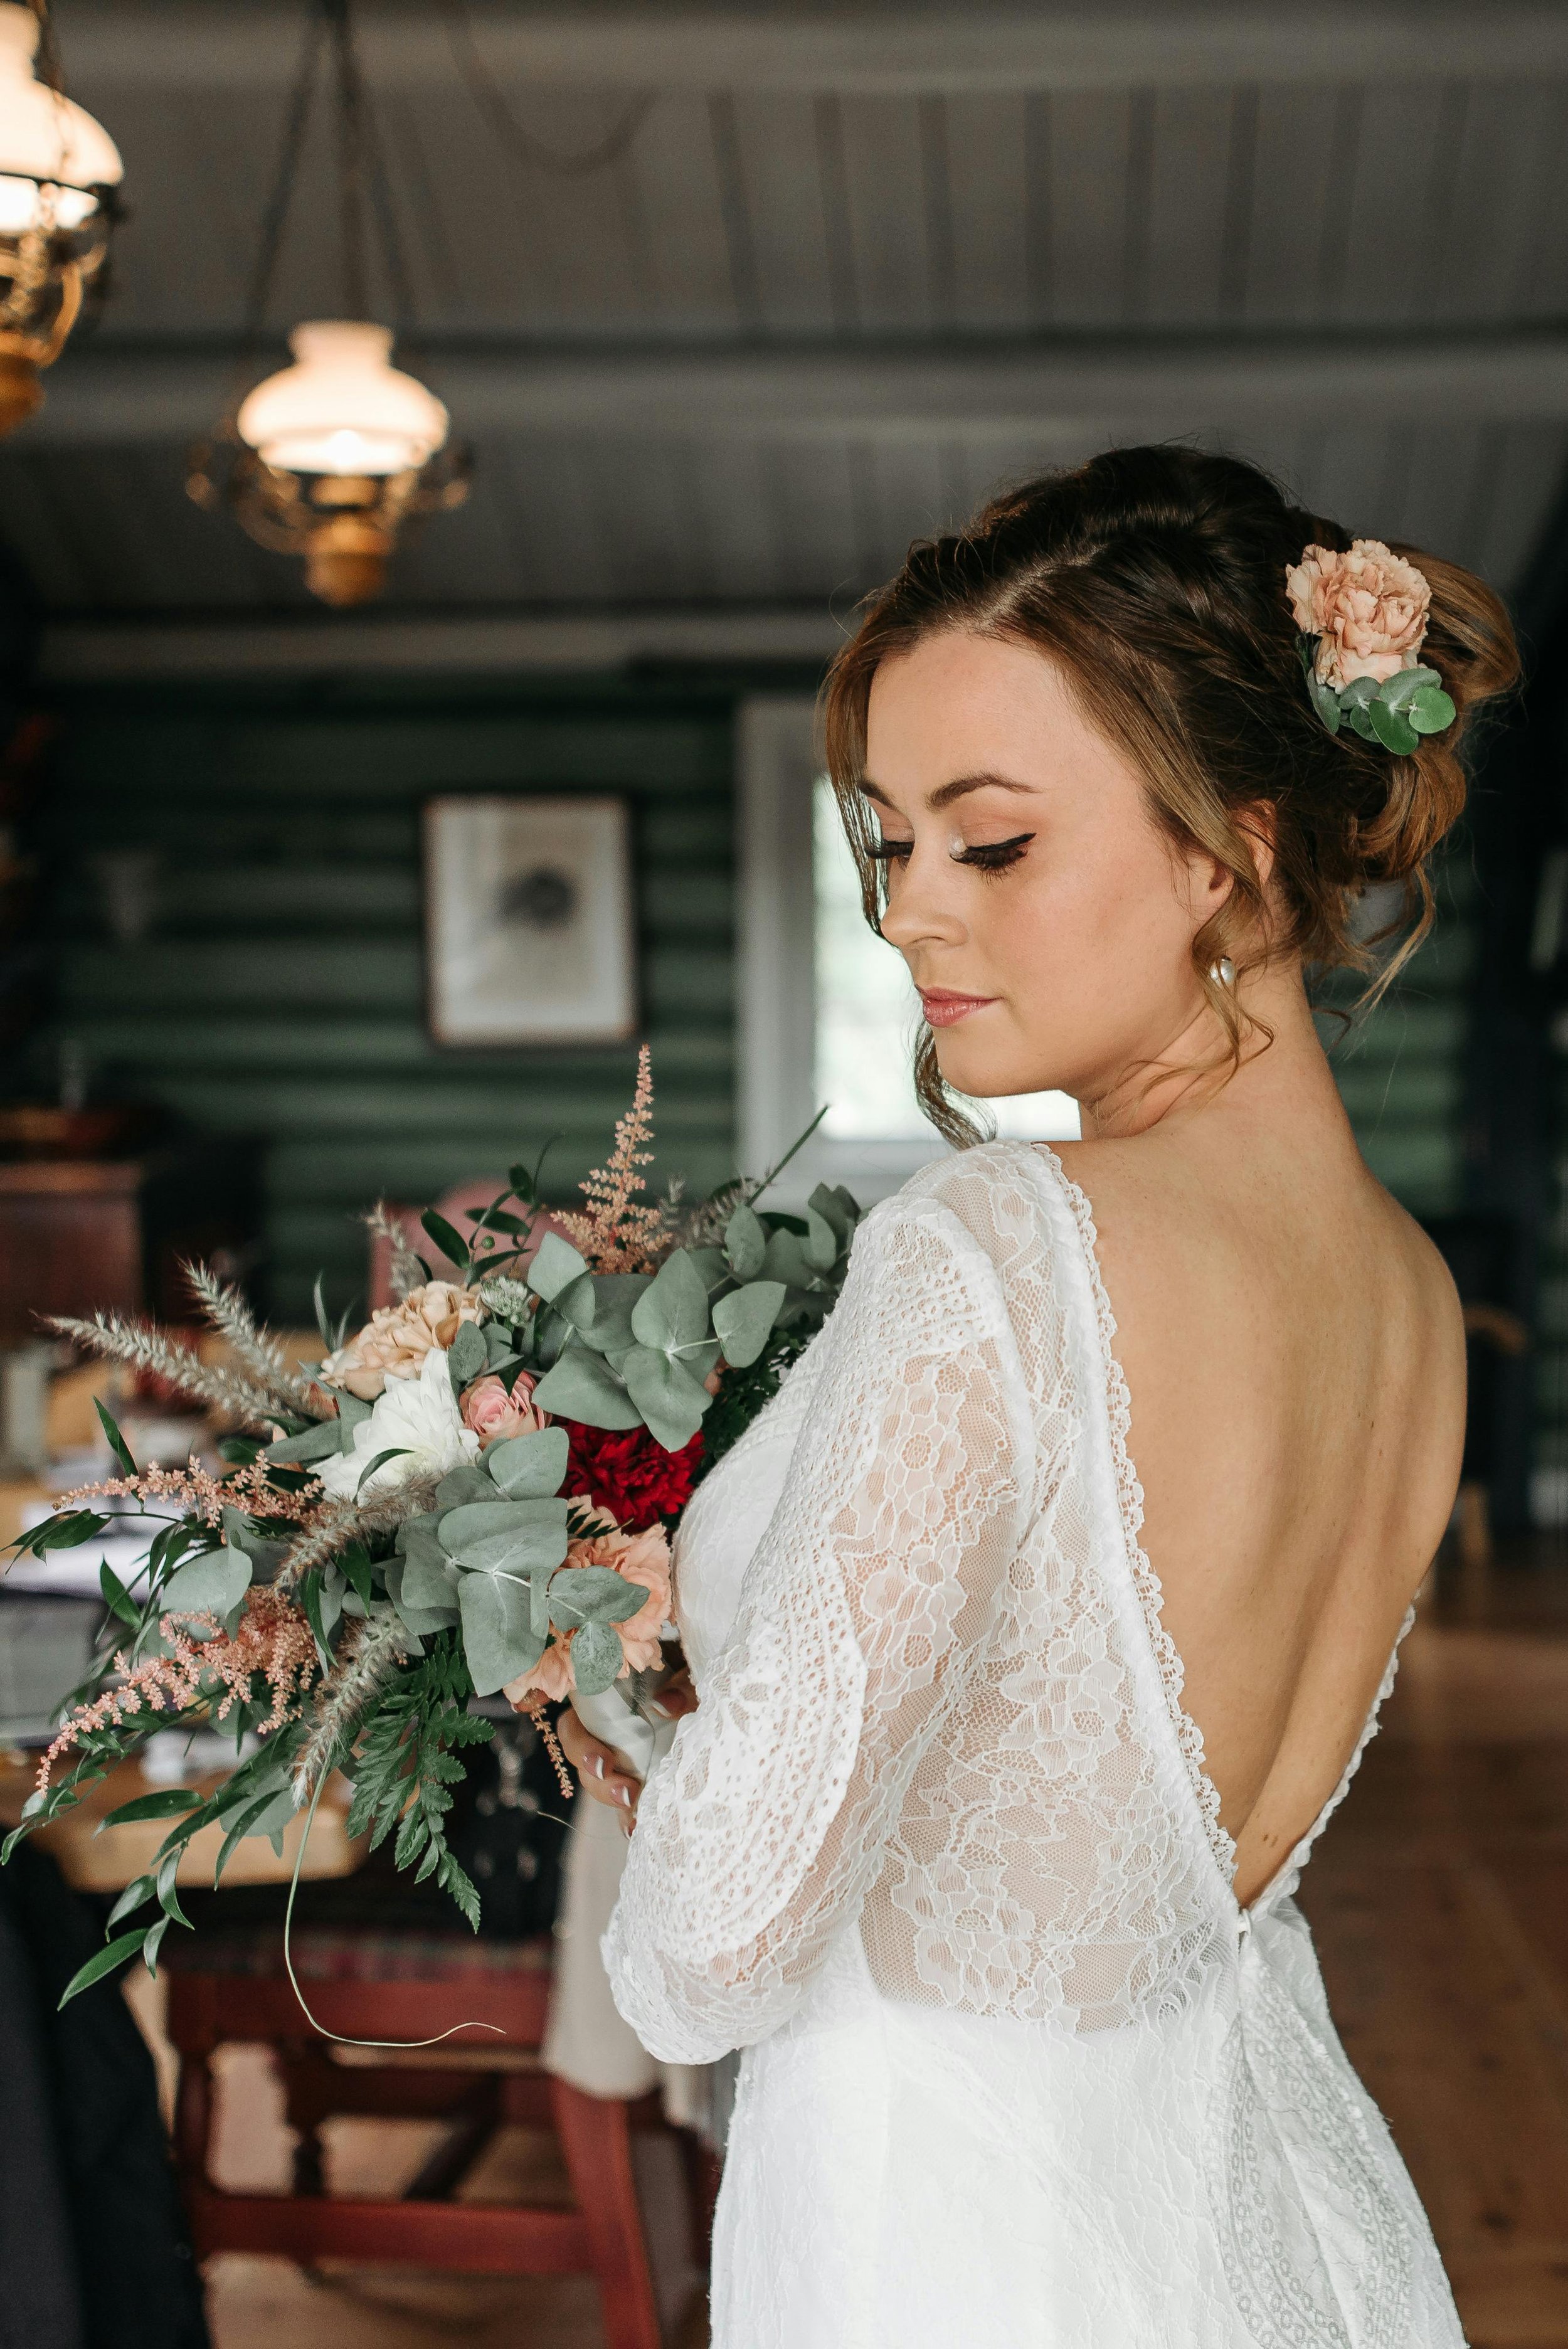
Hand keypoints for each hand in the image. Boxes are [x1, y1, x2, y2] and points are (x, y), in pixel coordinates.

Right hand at [556, 1669, 698, 1835]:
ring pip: (597, 1778)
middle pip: (580, 1756)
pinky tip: (635, 1829)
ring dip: (609, 1796)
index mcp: (608, 1693)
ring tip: (634, 1812)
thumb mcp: (692, 1672)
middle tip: (625, 1791)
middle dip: (595, 1778)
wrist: (719, 1689)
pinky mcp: (639, 1772)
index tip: (602, 1763)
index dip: (579, 1745)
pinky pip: (623, 1797)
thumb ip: (682, 1684)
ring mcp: (622, 1750)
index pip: (574, 1721)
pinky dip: (626, 1814)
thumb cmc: (697, 1672)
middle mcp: (606, 1724)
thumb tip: (664, 1705)